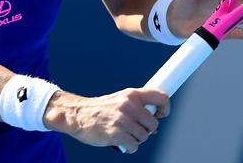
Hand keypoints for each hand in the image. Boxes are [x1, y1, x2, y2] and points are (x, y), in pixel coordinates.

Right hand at [43, 87, 168, 152]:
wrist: (77, 115)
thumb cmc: (100, 109)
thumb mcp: (119, 99)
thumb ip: (136, 104)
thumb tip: (156, 117)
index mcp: (132, 94)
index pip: (161, 97)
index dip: (165, 108)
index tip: (160, 115)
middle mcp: (129, 105)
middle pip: (153, 123)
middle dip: (147, 130)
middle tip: (136, 129)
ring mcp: (123, 119)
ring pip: (144, 136)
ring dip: (136, 139)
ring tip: (125, 135)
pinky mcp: (116, 134)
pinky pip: (134, 146)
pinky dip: (129, 147)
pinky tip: (121, 142)